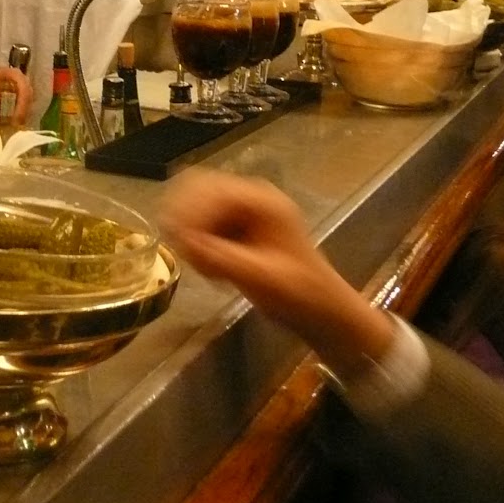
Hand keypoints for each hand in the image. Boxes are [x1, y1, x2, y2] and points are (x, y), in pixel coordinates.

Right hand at [160, 170, 393, 374]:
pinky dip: (198, 244)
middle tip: (184, 253)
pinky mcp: (237, 227)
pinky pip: (202, 223)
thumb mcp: (261, 278)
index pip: (211, 190)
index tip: (180, 245)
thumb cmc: (300, 294)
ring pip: (196, 206)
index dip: (189, 214)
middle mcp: (251, 197)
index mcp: (263, 202)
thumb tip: (182, 241)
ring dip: (190, 234)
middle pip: (198, 189)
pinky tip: (210, 269)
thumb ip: (220, 258)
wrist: (323, 312)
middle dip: (185, 221)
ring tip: (201, 266)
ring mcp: (243, 211)